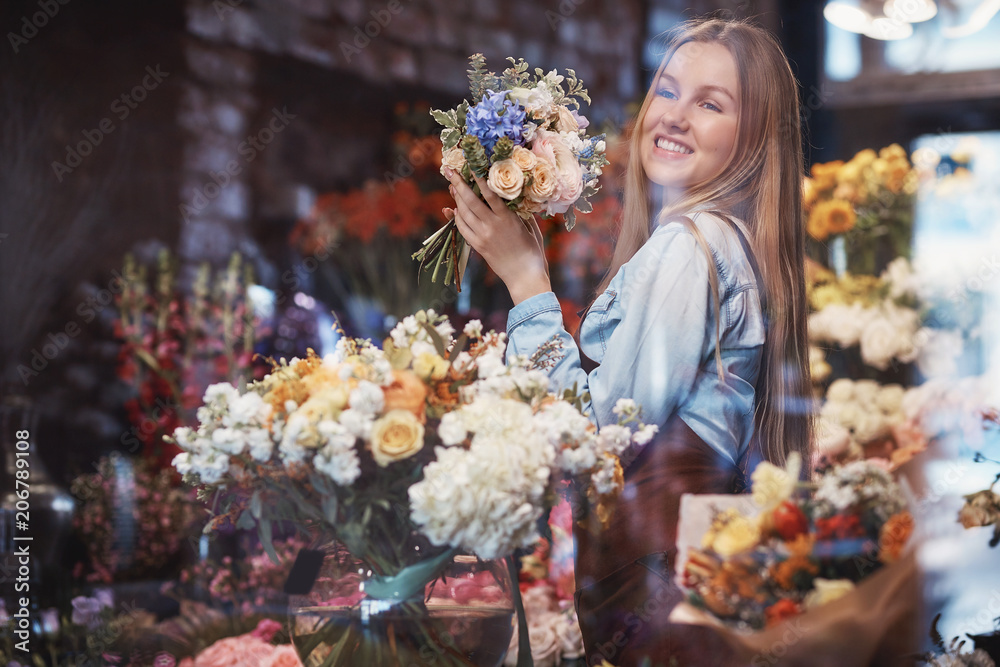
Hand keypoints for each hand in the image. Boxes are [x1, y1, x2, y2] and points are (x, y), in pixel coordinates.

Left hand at [442, 167, 550, 304]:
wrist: (524, 276)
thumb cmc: (533, 251)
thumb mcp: (530, 227)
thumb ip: (519, 212)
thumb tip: (513, 198)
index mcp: (507, 218)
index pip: (489, 194)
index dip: (478, 179)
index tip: (471, 166)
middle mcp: (492, 226)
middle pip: (470, 201)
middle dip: (458, 184)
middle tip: (450, 172)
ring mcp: (483, 237)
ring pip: (463, 214)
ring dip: (456, 199)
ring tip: (452, 187)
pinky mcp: (478, 247)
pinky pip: (462, 228)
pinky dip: (457, 218)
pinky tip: (455, 210)